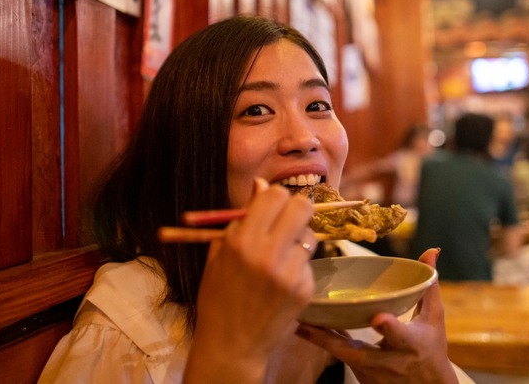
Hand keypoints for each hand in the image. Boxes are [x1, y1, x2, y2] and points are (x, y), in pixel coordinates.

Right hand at [186, 179, 316, 381]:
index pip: (276, 195)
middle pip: (303, 207)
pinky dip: (298, 266)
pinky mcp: (305, 289)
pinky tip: (281, 281)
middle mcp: (268, 254)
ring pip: (310, 235)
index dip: (275, 198)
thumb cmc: (218, 295)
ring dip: (298, 239)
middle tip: (287, 221)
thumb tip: (261, 185)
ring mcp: (290, 272)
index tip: (272, 207)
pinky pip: (309, 262)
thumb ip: (241, 218)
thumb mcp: (219, 252)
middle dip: (296, 209)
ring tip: (280, 256)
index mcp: (242, 241)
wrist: (231, 343)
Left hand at [295, 248, 457, 383]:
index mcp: (412, 344)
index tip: (377, 318)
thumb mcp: (434, 318)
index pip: (401, 336)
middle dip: (334, 340)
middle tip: (309, 324)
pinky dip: (324, 343)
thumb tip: (431, 251)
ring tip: (299, 322)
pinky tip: (305, 328)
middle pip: (359, 353)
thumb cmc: (431, 348)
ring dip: (320, 340)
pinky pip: (339, 358)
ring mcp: (374, 373)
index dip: (390, 328)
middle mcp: (391, 361)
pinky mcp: (362, 378)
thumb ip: (428, 285)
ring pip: (343, 357)